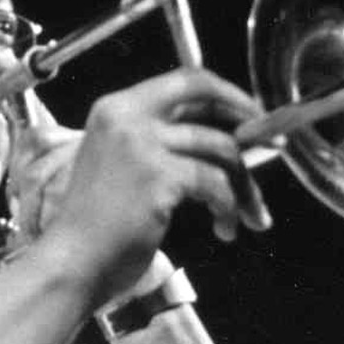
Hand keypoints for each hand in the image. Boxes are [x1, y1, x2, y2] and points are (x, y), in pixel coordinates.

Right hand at [24, 66, 265, 309]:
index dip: (224, 93)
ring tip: (240, 215)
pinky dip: (229, 209)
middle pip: (205, 93)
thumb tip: (223, 139)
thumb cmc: (95, 227)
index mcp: (115, 109)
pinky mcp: (159, 176)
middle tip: (271, 144)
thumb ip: (161, 143)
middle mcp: (127, 117)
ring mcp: (142, 144)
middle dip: (246, 114)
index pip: (184, 81)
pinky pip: (216, 184)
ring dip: (242, 186)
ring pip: (221, 147)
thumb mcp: (120, 165)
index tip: (247, 115)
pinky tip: (224, 229)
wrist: (72, 263)